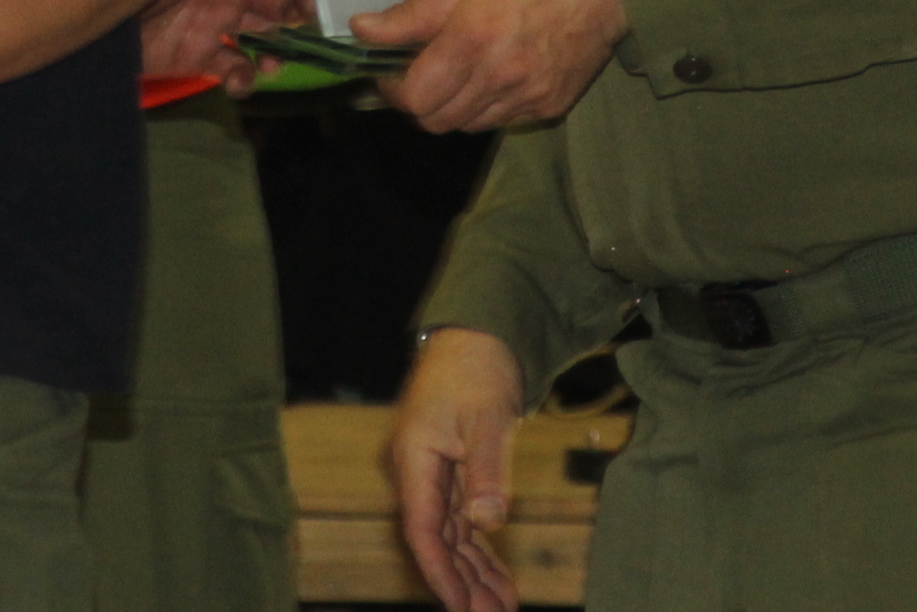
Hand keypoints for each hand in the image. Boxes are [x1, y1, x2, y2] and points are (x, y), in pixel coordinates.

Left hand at [139, 0, 308, 90]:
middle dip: (296, 21)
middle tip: (304, 42)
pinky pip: (231, 68)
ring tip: (272, 66)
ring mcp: (212, 21)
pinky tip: (237, 83)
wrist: (91, 9)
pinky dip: (242, 79)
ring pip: (262, 37)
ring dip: (276, 52)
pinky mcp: (195, 55)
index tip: (316, 10)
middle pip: (278, 2)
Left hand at [353, 0, 626, 132]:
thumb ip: (413, 12)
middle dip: (420, 99)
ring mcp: (529, 96)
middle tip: (425, 68)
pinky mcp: (551, 105)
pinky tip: (497, 70)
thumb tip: (362, 29)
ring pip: (468, 125)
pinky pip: (503, 120)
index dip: (394, 88)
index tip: (392, 69)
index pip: (414, 98)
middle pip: (436, 121)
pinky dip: (489, 104)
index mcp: (472, 40)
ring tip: (463, 65)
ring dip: (454, 104)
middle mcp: (500, 78)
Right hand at [389, 327, 524, 611]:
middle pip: (436, 541)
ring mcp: (434, 472)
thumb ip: (487, 469)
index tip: (462, 608)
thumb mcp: (488, 417)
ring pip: (450, 536)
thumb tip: (486, 521)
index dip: (440, 573)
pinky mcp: (453, 470)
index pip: (422, 530)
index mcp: (414, 458)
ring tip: (501, 608)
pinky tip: (498, 577)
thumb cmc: (479, 367)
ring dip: (474, 572)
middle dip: (463, 584)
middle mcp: (418, 471)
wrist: (479, 332)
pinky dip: (480, 548)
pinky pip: (462, 521)